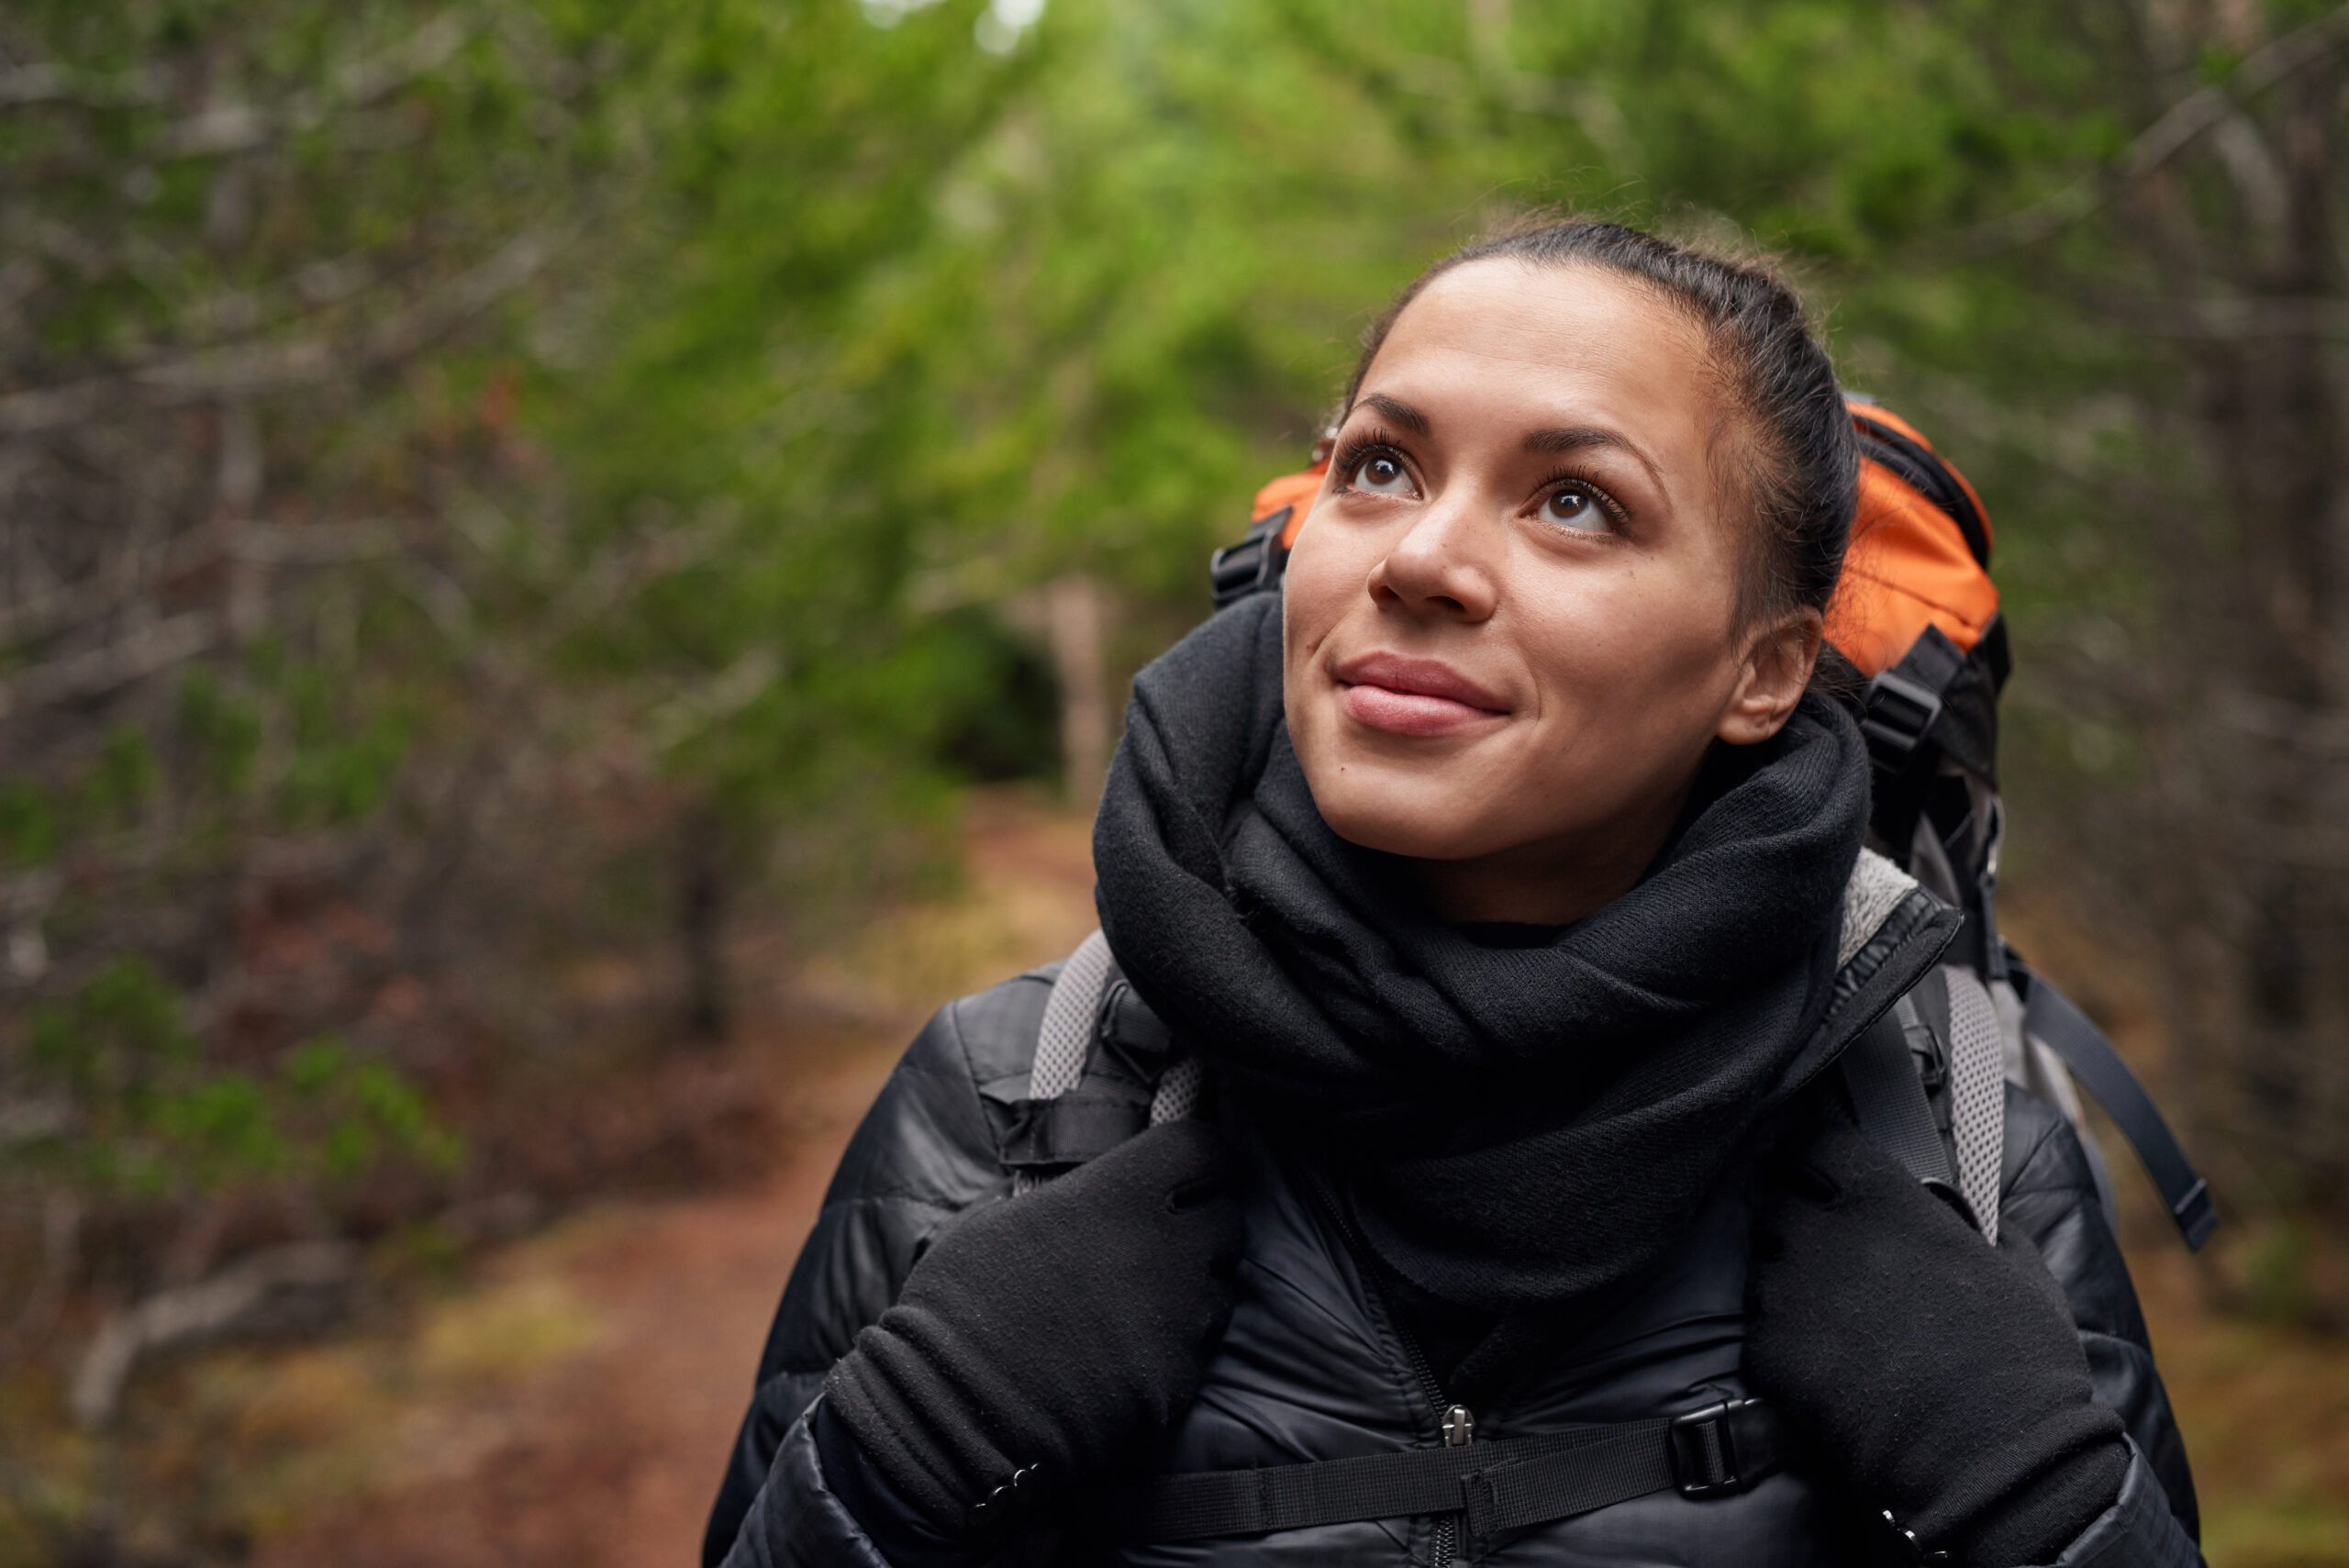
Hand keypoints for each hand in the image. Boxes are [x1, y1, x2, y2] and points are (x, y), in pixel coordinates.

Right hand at [823, 1120, 1244, 1537]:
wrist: (953, 1412)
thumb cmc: (960, 1304)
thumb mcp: (1000, 1220)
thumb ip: (1063, 1200)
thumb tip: (1085, 1194)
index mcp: (1117, 1195)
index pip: (1204, 1150)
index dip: (1197, 1157)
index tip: (1180, 1167)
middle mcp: (1163, 1250)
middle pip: (1228, 1220)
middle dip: (1204, 1226)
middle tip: (1163, 1241)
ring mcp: (1178, 1322)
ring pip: (1218, 1291)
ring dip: (1190, 1293)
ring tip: (1133, 1308)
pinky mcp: (1176, 1385)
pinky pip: (1194, 1355)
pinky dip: (1169, 1355)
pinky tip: (1121, 1361)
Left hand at [1745, 1112, 2129, 1566]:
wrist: (1992, 1462)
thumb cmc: (2021, 1366)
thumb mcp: (2022, 1275)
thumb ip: (1987, 1227)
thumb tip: (1973, 1215)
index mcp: (1886, 1204)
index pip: (1819, 1142)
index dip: (1820, 1154)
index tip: (1828, 1168)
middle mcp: (1824, 1236)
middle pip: (1775, 1200)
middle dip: (1795, 1218)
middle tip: (1829, 1251)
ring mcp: (1788, 1294)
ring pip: (1762, 1268)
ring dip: (1787, 1283)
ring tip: (1835, 1322)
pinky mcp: (1768, 1353)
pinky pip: (1760, 1331)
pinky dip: (1783, 1344)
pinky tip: (1826, 1369)